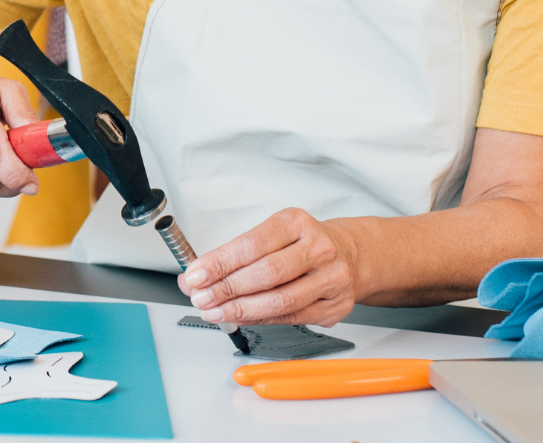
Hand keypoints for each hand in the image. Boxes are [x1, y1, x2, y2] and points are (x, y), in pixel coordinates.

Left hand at [178, 208, 359, 327]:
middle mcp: (318, 248)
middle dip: (226, 289)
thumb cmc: (301, 243)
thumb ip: (231, 256)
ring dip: (240, 310)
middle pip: (266, 274)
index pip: (252, 245)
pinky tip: (240, 317)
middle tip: (201, 298)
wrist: (349, 254)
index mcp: (296, 222)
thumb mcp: (270, 235)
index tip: (196, 275)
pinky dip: (260, 320)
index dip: (220, 263)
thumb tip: (193, 278)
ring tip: (215, 312)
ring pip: (280, 301)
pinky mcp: (335, 306)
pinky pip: (291, 318)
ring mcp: (331, 278)